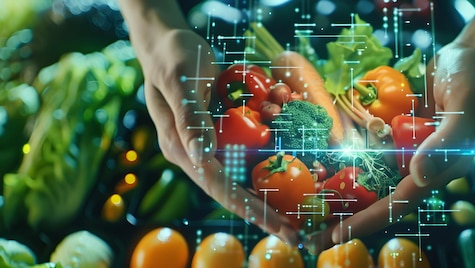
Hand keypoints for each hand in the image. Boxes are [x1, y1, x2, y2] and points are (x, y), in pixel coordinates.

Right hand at [137, 29, 298, 244]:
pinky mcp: (218, 135)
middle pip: (233, 192)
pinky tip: (289, 175)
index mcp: (181, 149)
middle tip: (297, 233)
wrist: (167, 43)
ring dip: (267, 197)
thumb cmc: (173, 58)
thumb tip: (202, 158)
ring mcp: (207, 146)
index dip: (250, 210)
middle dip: (264, 214)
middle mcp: (194, 155)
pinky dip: (266, 169)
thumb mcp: (181, 83)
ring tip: (297, 215)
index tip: (279, 227)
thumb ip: (190, 120)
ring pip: (240, 179)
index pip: (219, 188)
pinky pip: (245, 157)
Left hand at [305, 41, 474, 252]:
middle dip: (348, 216)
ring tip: (312, 207)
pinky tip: (324, 167)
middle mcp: (423, 165)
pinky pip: (372, 151)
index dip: (368, 220)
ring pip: (373, 178)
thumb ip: (444, 144)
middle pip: (381, 197)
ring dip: (345, 193)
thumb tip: (418, 178)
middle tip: (313, 235)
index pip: (401, 202)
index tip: (338, 234)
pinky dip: (351, 161)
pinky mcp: (400, 134)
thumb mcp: (465, 108)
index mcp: (443, 169)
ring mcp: (409, 150)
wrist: (473, 56)